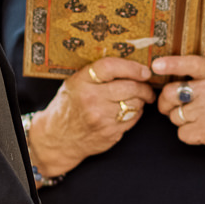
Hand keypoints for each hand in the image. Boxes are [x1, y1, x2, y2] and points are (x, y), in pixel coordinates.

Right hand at [28, 58, 155, 177]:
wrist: (58, 139)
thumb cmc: (68, 107)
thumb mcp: (74, 84)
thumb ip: (95, 74)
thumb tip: (128, 64)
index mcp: (81, 82)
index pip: (111, 67)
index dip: (132, 67)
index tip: (144, 70)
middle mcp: (91, 99)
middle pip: (130, 86)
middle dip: (144, 86)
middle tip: (147, 86)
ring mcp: (101, 118)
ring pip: (135, 103)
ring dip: (141, 100)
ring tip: (138, 98)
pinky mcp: (110, 133)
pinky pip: (133, 119)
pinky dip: (135, 113)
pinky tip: (129, 111)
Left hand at [152, 55, 204, 167]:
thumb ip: (198, 79)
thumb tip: (164, 81)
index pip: (190, 64)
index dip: (171, 64)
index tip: (156, 65)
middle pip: (170, 93)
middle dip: (166, 103)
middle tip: (172, 107)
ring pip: (174, 115)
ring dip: (182, 121)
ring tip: (200, 120)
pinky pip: (182, 132)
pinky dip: (189, 135)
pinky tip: (203, 131)